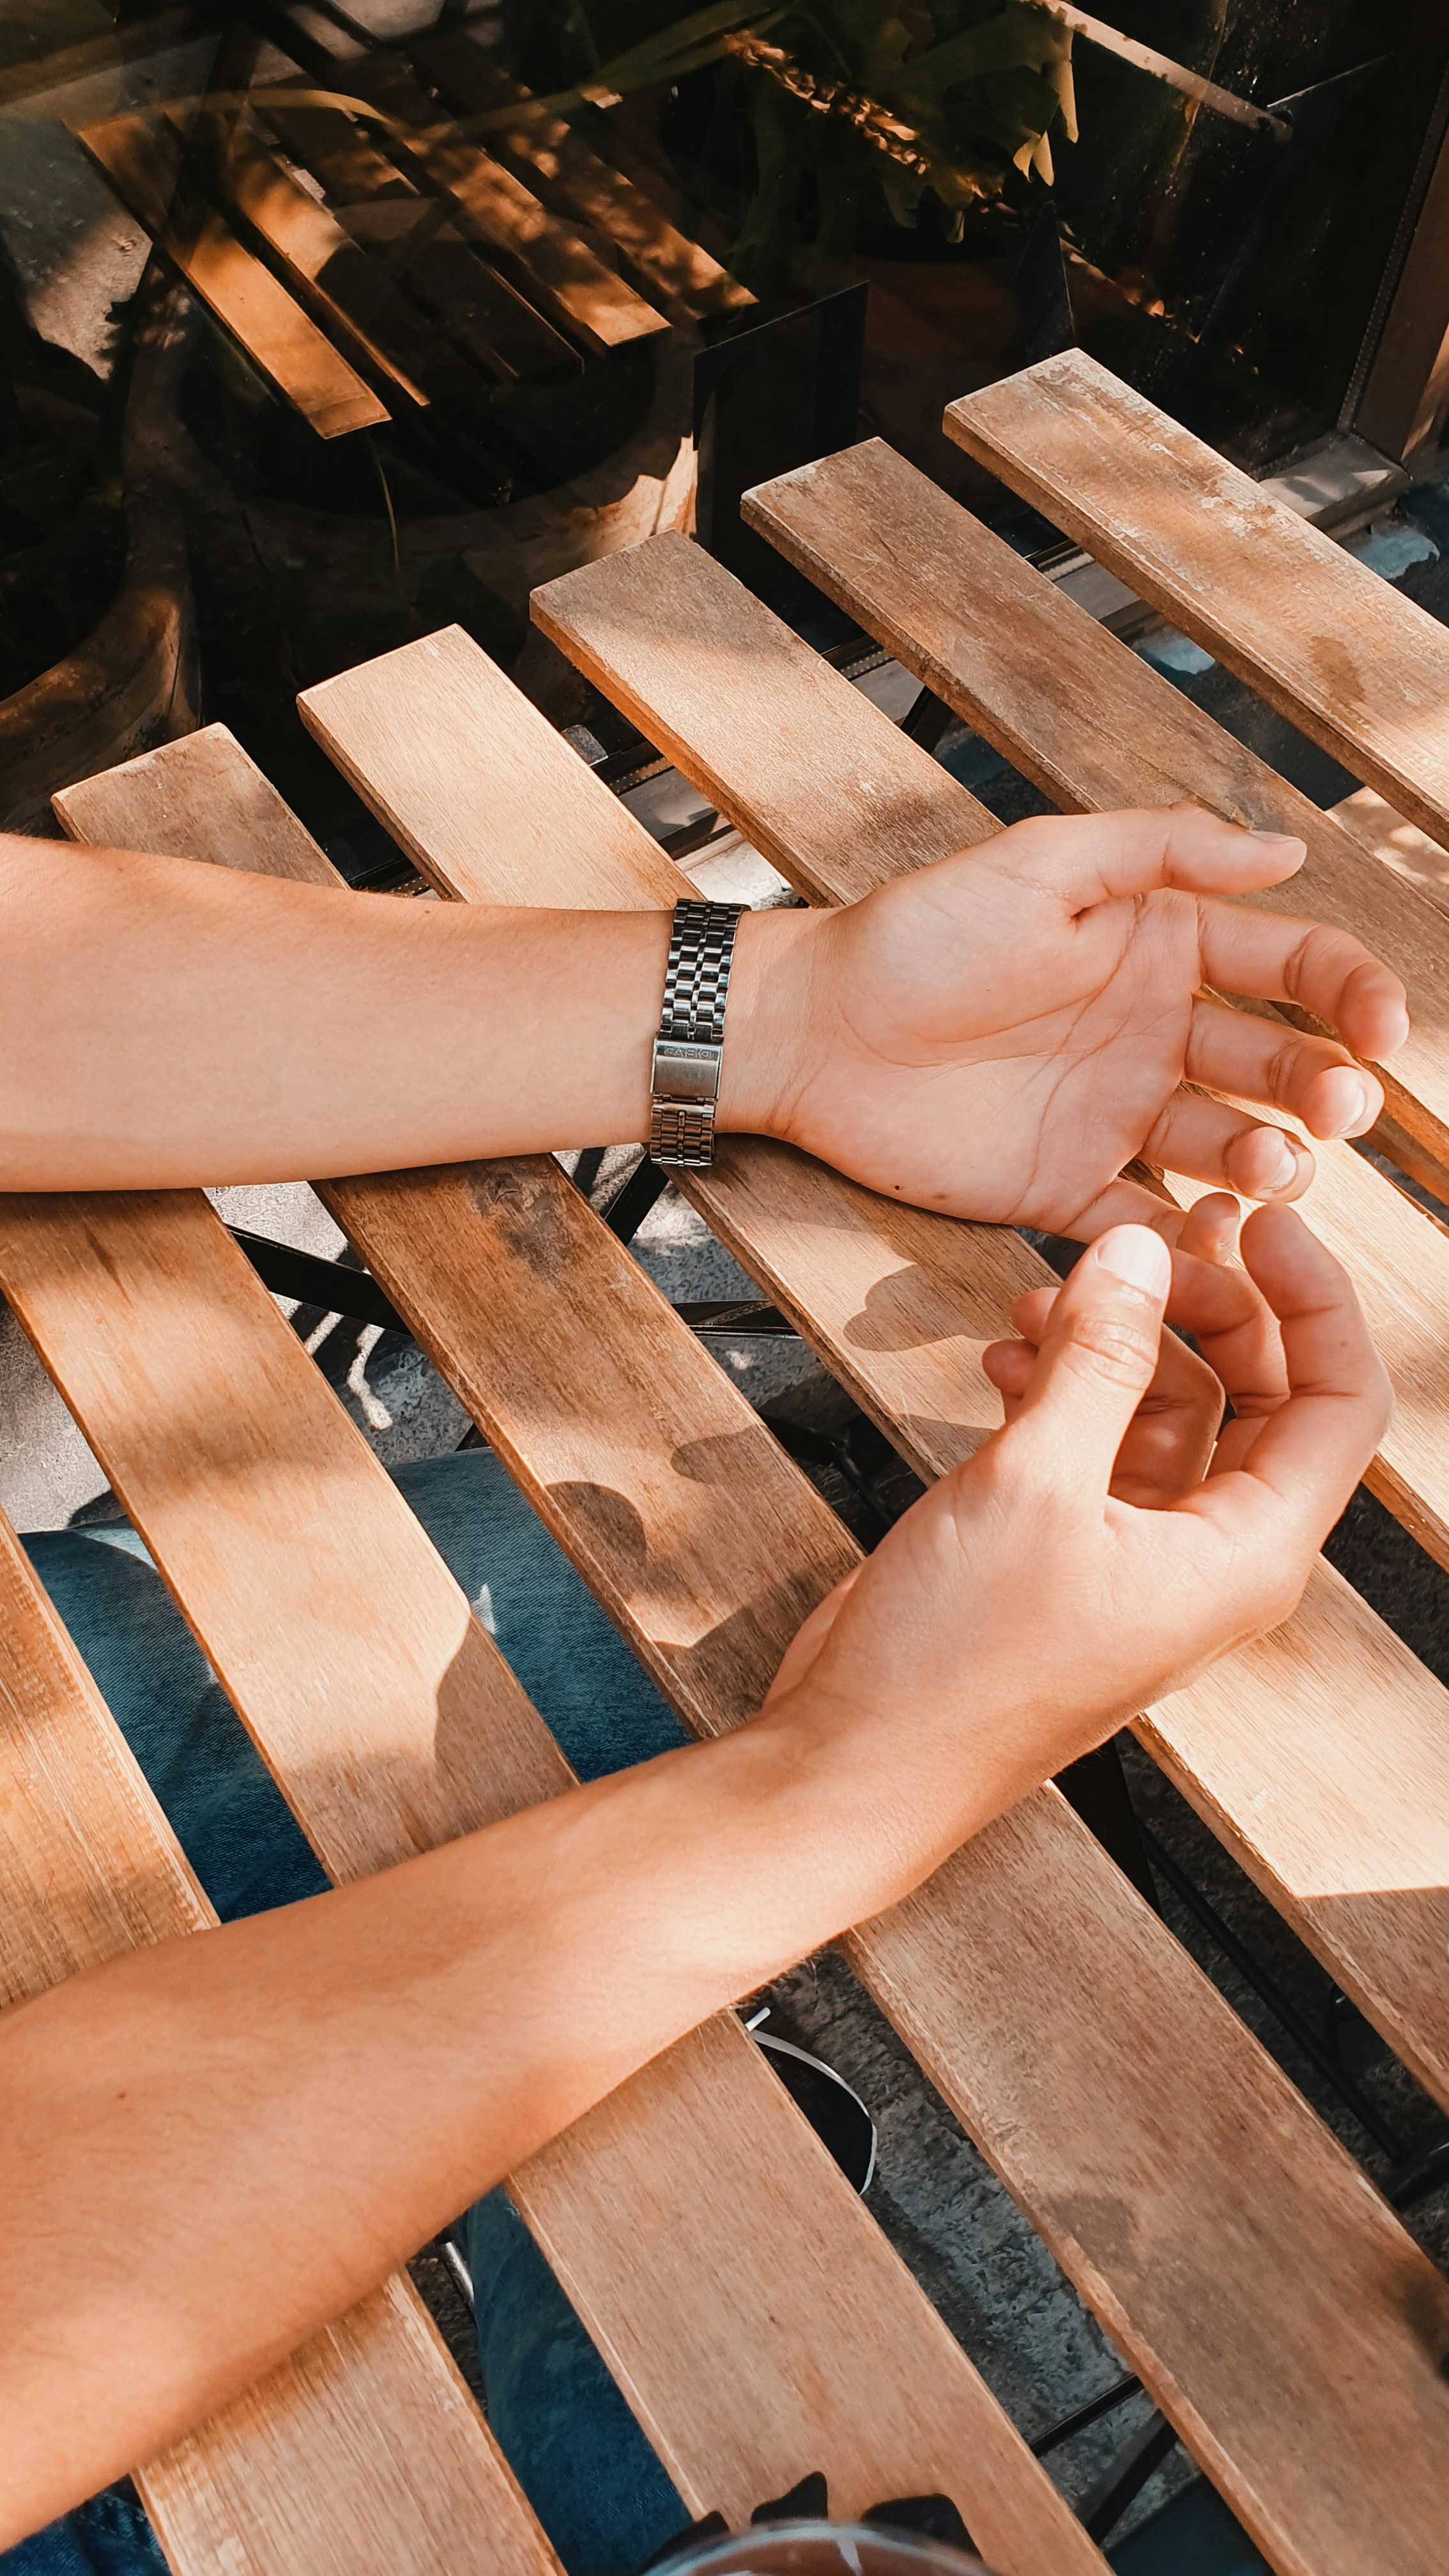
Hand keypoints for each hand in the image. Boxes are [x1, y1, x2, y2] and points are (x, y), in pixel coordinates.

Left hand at [741, 805, 1408, 1235]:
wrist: (815, 1030)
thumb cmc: (917, 934)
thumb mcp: (1039, 864)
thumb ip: (1163, 851)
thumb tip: (1288, 845)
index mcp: (1165, 948)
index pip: (1293, 970)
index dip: (1352, 998)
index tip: (1382, 1035)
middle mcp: (1157, 1035)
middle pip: (1278, 1067)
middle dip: (1323, 1091)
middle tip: (1333, 1110)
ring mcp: (1119, 1116)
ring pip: (1232, 1151)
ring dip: (1271, 1163)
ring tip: (1271, 1169)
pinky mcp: (1071, 1189)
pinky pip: (1151, 1222)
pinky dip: (1190, 1241)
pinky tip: (1215, 1241)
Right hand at [759, 1201, 1389, 1874]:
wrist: (857, 1763)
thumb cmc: (956, 1664)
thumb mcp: (1034, 1483)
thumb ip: (1100, 1357)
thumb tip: (1144, 1254)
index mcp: (1246, 1555)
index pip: (1340, 1399)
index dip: (1316, 1298)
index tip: (1259, 1223)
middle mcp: (1211, 1555)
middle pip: (1259, 1393)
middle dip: (1203, 1307)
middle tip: (1133, 1247)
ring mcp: (1141, 1553)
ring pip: (1171, 1409)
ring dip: (1118, 1341)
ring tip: (1039, 1302)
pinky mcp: (1072, 1549)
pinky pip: (1101, 1441)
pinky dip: (1066, 1386)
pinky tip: (1007, 1361)